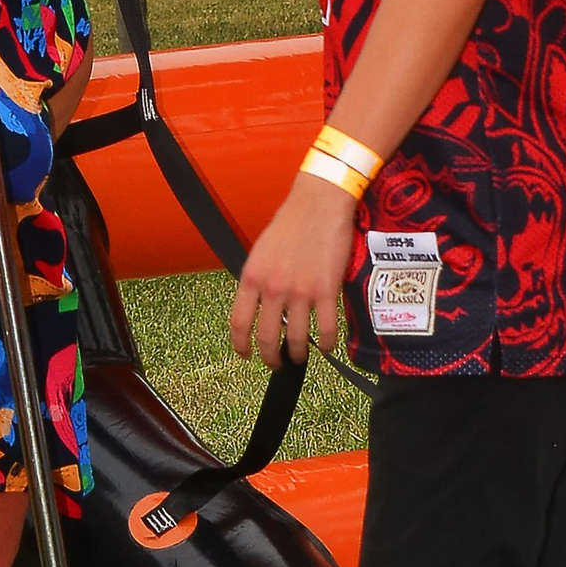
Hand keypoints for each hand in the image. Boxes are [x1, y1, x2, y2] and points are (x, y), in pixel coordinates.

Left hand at [231, 177, 354, 370]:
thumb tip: (258, 306)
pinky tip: (325, 347)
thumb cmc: (291, 222)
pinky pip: (325, 329)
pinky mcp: (326, 291)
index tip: (246, 355)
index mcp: (252, 276)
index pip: (239, 322)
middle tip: (275, 363)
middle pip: (266, 337)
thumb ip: (258, 280)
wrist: (319, 203)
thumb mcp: (261, 251)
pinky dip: (325, 344)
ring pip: (296, 339)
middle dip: (270, 357)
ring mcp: (300, 291)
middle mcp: (273, 288)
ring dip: (297, 354)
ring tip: (299, 357)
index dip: (241, 345)